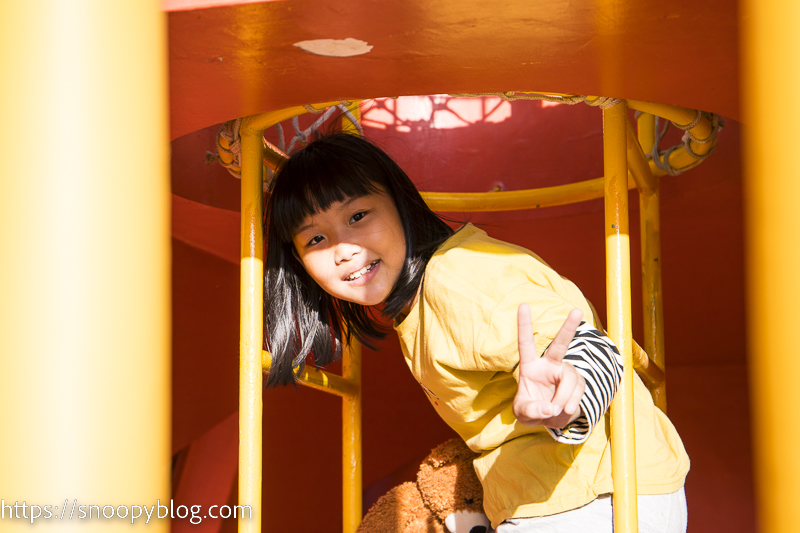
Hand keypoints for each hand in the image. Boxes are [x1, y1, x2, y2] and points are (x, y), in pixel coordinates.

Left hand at [513, 304, 585, 428]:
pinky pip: (578, 391)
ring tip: (556, 410)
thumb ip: (532, 410)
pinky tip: (564, 411)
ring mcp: (565, 373)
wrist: (549, 420)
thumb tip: (550, 407)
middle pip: (560, 344)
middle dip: (569, 328)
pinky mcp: (578, 384)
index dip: (524, 325)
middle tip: (577, 311)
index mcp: (530, 366)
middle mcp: (549, 365)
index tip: (523, 305)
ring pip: (570, 378)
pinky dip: (571, 403)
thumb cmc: (531, 410)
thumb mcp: (523, 413)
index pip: (526, 343)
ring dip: (564, 397)